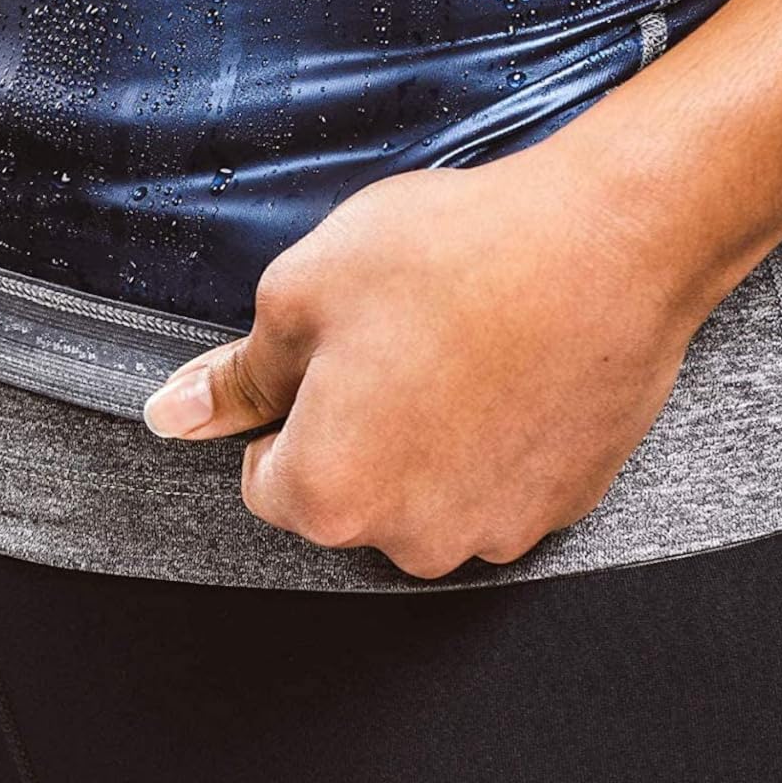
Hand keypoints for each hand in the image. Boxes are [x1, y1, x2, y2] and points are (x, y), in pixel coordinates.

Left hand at [141, 145, 724, 577]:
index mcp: (329, 493)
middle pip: (350, 494)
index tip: (331, 351)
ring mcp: (496, 531)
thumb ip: (237, 374)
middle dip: (359, 429)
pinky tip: (514, 367)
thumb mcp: (304, 289)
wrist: (607, 243)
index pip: (263, 478)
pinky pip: (501, 484)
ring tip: (464, 346)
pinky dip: (498, 441)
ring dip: (431, 439)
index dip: (289, 405)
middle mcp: (411, 538)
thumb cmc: (454, 257)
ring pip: (427, 494)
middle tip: (399, 335)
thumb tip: (174, 416)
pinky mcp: (563, 506)